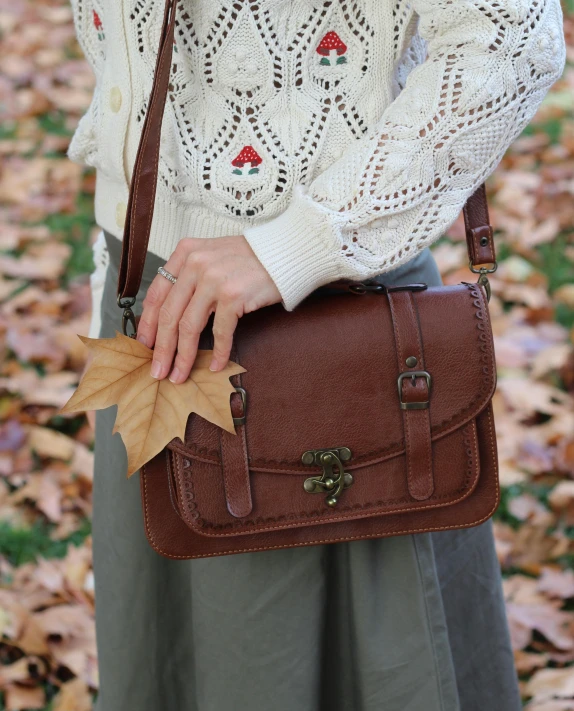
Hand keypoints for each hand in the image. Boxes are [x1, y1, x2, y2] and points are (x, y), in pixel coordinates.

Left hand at [135, 235, 281, 382]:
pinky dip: (218, 353)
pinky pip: (220, 332)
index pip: (157, 293)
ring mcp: (214, 280)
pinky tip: (216, 365)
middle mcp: (196, 264)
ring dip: (183, 356)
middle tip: (157, 370)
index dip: (148, 324)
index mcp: (185, 253)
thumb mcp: (211, 257)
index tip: (145, 345)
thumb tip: (171, 315)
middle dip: (162, 348)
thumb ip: (190, 278)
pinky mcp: (234, 295)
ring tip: (179, 375)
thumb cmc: (249, 259)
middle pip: (170, 314)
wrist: (284, 253)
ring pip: (189, 327)